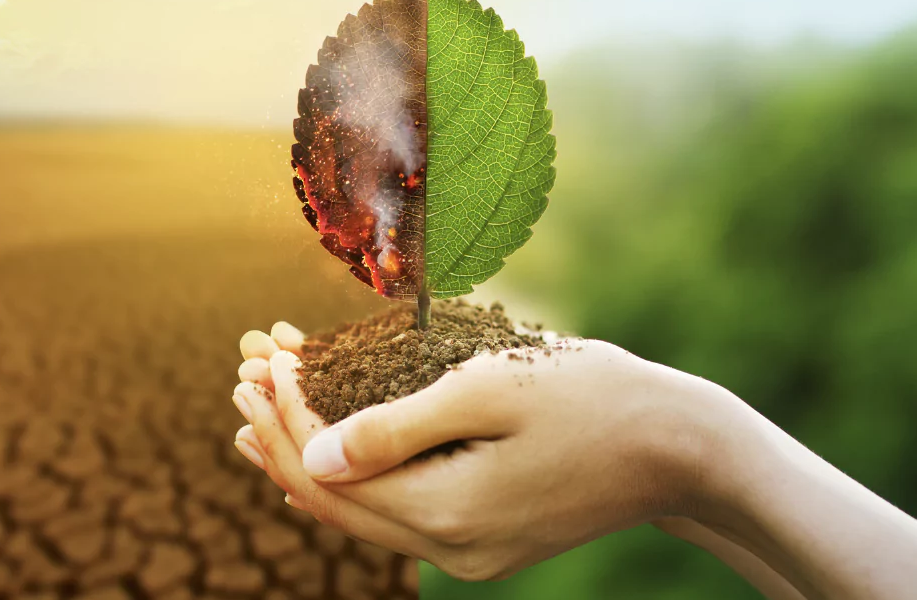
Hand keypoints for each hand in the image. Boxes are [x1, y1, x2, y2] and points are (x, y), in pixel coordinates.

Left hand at [230, 323, 734, 580]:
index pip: (330, 471)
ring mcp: (471, 554)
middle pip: (336, 502)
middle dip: (281, 440)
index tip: (259, 362)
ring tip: (260, 423)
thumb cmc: (590, 398)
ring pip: (364, 513)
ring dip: (311, 462)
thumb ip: (395, 427)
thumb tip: (311, 461)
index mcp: (446, 512)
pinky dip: (357, 481)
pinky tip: (330, 462)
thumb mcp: (489, 391)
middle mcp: (451, 550)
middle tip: (241, 385)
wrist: (675, 446)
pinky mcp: (488, 543)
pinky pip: (399, 518)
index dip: (284, 416)